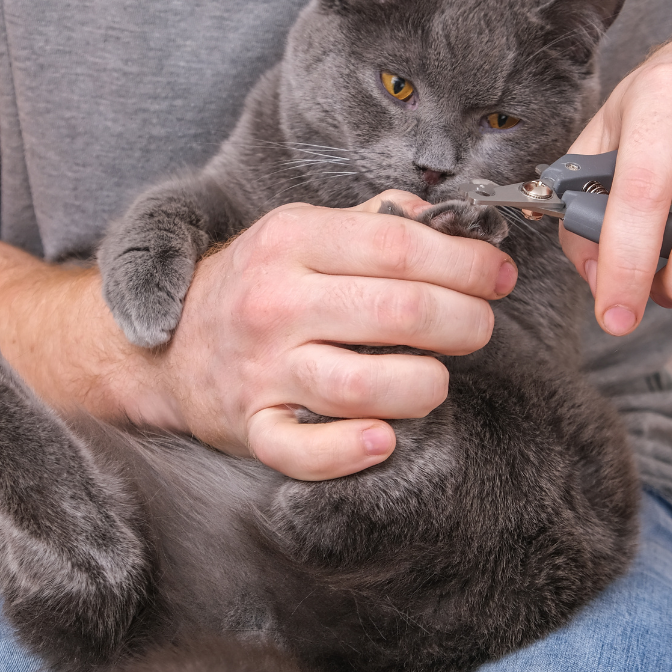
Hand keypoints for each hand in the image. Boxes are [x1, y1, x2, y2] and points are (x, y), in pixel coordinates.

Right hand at [118, 192, 516, 479]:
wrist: (174, 346)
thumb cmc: (256, 284)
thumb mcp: (302, 230)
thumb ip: (376, 220)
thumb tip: (452, 221)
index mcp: (292, 240)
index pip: (398, 246)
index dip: (464, 262)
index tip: (497, 275)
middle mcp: (275, 302)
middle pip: (398, 313)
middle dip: (464, 322)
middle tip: (479, 327)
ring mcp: (262, 369)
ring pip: (363, 384)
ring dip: (424, 385)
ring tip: (435, 377)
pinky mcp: (252, 425)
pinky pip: (303, 451)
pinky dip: (350, 451)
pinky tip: (383, 437)